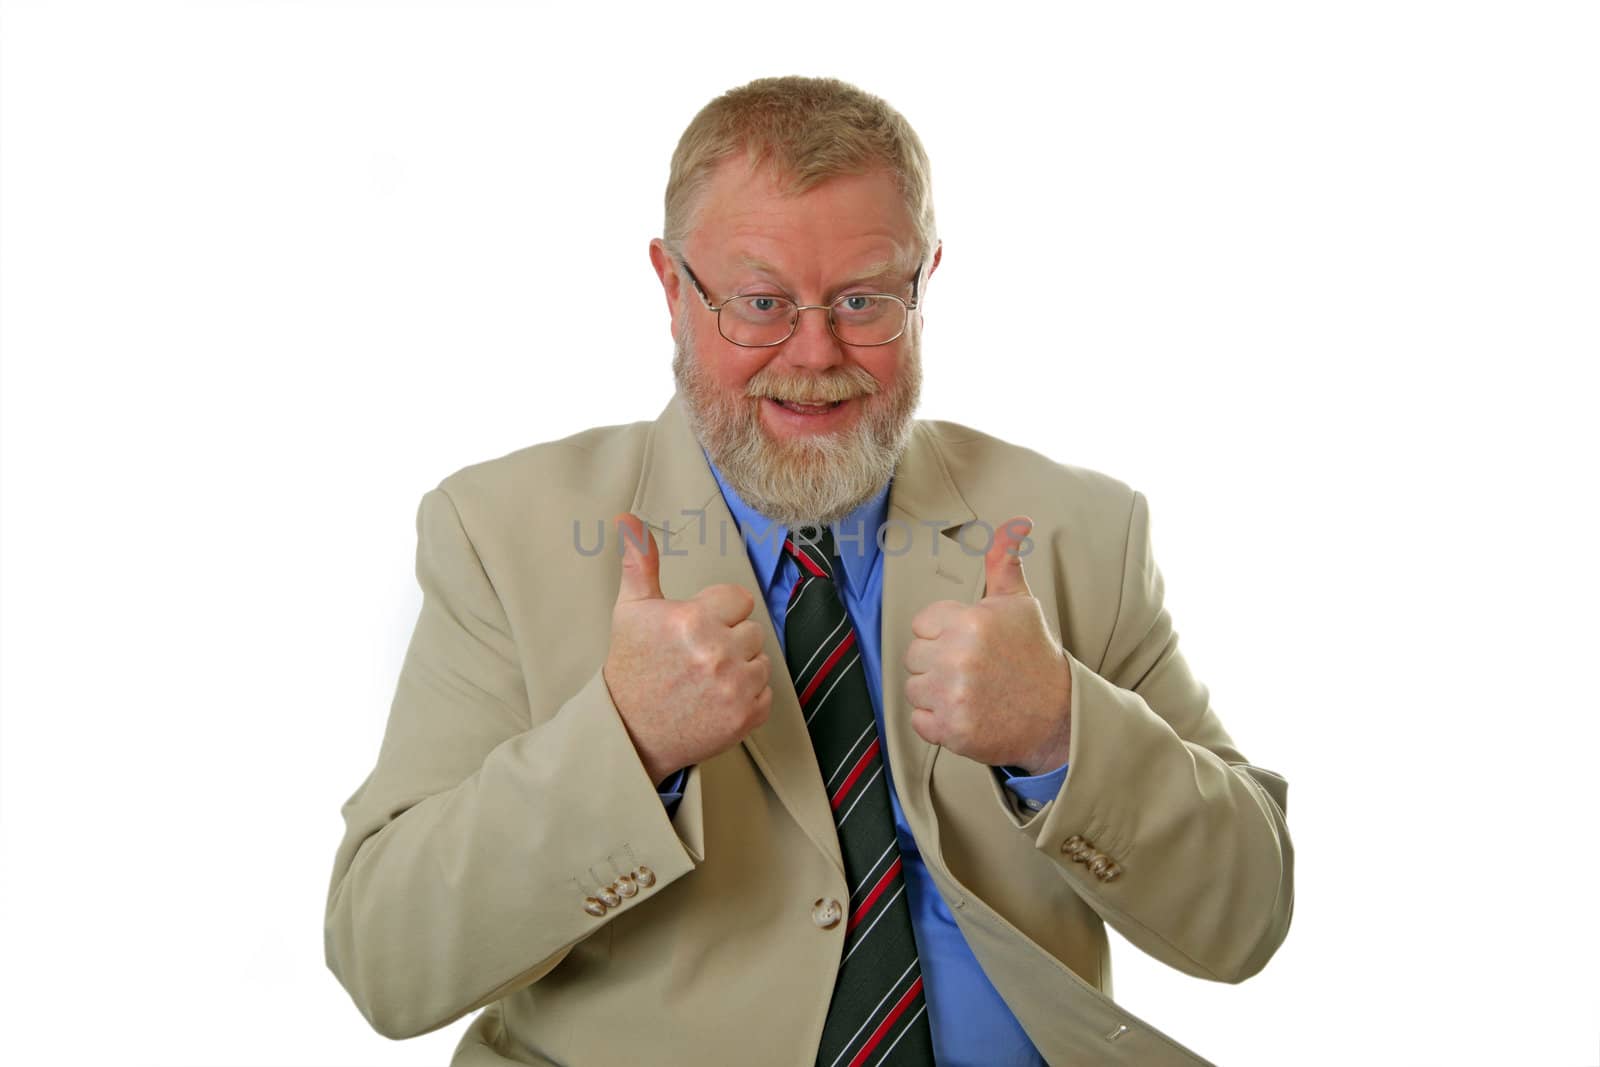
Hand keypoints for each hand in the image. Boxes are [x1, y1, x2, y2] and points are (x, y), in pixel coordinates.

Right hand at [603, 513, 772, 783]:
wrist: (629, 732)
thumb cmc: (632, 667)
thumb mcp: (632, 610)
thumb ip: (639, 562)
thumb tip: (629, 520)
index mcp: (692, 620)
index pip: (739, 599)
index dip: (717, 613)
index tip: (694, 631)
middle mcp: (717, 652)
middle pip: (751, 630)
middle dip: (728, 641)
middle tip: (696, 660)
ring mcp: (734, 687)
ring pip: (761, 661)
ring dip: (739, 669)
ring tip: (705, 681)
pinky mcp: (746, 717)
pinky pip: (765, 693)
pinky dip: (746, 698)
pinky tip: (715, 701)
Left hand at [903, 517, 1071, 774]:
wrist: (1057, 716)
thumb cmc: (1033, 656)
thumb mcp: (1019, 604)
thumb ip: (1005, 562)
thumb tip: (1018, 521)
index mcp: (971, 621)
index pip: (922, 624)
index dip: (943, 635)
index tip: (971, 645)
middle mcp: (959, 656)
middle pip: (913, 656)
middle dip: (937, 663)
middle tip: (972, 671)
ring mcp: (953, 696)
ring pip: (914, 688)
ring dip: (935, 693)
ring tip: (970, 692)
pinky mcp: (951, 730)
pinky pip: (919, 721)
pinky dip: (937, 723)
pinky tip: (966, 714)